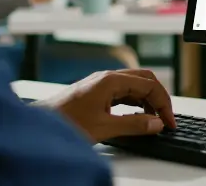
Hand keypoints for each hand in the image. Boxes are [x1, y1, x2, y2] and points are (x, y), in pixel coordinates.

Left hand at [37, 69, 175, 142]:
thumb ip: (134, 124)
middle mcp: (107, 78)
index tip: (168, 122)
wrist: (37, 126)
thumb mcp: (104, 127)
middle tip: (165, 118)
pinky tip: (137, 116)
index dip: (164, 104)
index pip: (150, 85)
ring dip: (147, 101)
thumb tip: (156, 123)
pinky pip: (123, 93)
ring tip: (153, 120)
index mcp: (111, 80)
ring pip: (134, 86)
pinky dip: (135, 103)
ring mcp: (101, 84)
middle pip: (145, 80)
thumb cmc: (64, 123)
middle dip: (159, 98)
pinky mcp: (96, 93)